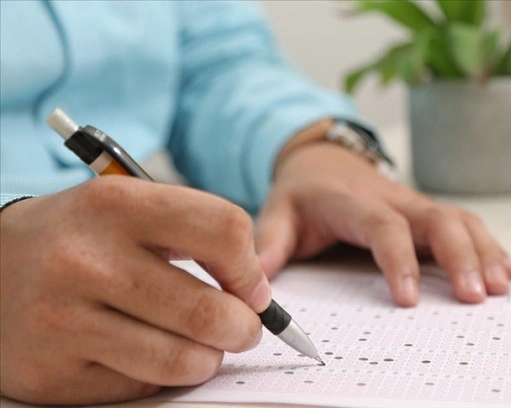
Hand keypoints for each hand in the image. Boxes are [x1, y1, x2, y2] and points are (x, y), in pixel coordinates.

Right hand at [0, 177, 268, 404]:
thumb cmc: (77, 238)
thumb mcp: (127, 208)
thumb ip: (194, 235)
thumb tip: (256, 291)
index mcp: (116, 205)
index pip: (224, 230)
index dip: (250, 267)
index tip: (251, 286)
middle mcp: (85, 260)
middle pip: (209, 309)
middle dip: (244, 327)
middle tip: (244, 328)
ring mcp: (63, 320)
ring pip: (182, 359)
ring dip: (210, 358)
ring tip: (205, 346)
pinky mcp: (52, 371)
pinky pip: (143, 384)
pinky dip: (164, 374)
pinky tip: (152, 353)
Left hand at [255, 142, 510, 306]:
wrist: (323, 160)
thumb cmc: (303, 193)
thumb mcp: (278, 211)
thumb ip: (270, 242)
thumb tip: (260, 278)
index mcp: (354, 202)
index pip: (383, 226)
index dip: (399, 259)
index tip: (409, 299)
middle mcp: (394, 200)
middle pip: (437, 219)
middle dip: (461, 256)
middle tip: (476, 296)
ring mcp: (415, 204)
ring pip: (459, 221)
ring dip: (484, 252)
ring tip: (500, 288)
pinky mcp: (427, 212)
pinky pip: (465, 224)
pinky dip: (489, 246)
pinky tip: (508, 270)